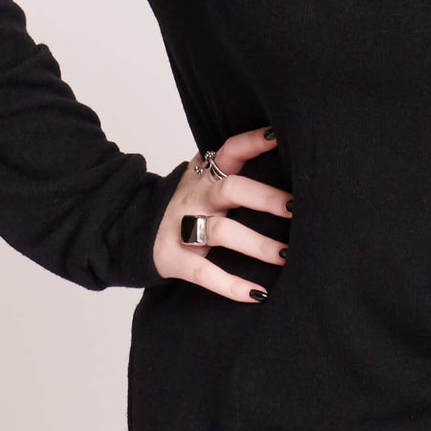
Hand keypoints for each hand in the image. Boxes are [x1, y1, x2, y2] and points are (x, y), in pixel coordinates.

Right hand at [152, 125, 291, 299]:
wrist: (133, 227)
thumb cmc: (188, 203)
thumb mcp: (203, 179)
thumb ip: (233, 170)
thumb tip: (290, 167)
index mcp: (205, 174)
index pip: (230, 150)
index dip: (253, 142)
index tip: (279, 137)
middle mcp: (195, 196)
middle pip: (231, 190)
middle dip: (265, 197)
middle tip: (296, 208)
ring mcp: (182, 227)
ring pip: (222, 232)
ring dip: (257, 244)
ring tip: (287, 255)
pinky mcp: (174, 259)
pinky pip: (204, 273)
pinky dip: (230, 285)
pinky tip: (258, 294)